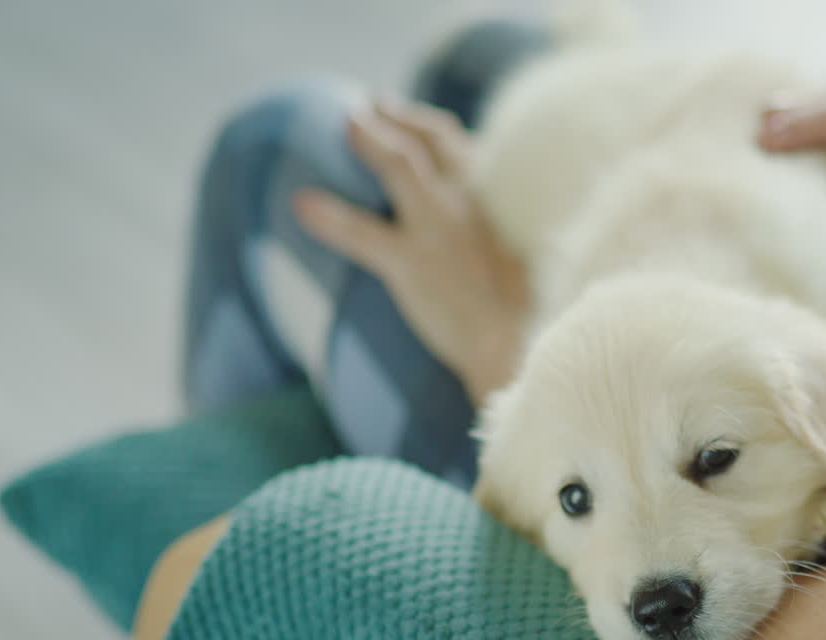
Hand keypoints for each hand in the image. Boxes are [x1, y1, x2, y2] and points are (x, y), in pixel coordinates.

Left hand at [293, 100, 526, 404]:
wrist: (520, 347)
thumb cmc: (523, 314)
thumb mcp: (516, 260)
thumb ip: (492, 234)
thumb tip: (473, 233)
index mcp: (493, 202)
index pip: (459, 145)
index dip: (427, 124)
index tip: (404, 113)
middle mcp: (468, 204)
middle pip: (429, 141)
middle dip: (396, 117)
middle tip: (368, 107)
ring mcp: (439, 232)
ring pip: (400, 166)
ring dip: (371, 140)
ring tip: (347, 123)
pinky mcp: (413, 264)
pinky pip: (363, 233)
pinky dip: (330, 216)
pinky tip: (302, 205)